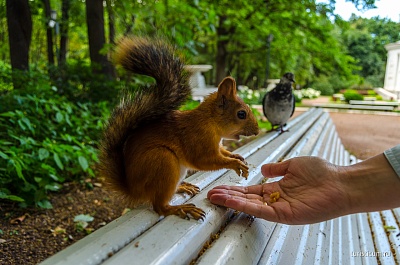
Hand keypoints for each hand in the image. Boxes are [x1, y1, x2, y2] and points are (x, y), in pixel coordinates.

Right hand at [208, 157, 351, 224]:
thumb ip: (277, 168)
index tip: (219, 187)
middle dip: (227, 196)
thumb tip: (262, 169)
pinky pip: (261, 211)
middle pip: (246, 199)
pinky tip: (232, 202)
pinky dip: (245, 207)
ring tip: (215, 197)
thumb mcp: (294, 164)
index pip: (250, 190)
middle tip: (210, 194)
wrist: (340, 182)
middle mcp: (275, 199)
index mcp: (276, 187)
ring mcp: (279, 208)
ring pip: (250, 206)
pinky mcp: (284, 215)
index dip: (234, 189)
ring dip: (232, 202)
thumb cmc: (322, 173)